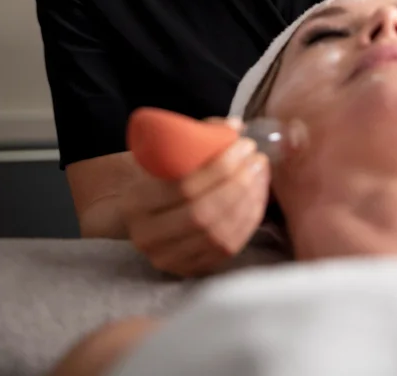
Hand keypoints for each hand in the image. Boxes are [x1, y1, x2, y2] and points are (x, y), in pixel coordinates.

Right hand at [121, 135, 269, 276]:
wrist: (144, 210)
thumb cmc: (159, 174)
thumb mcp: (166, 152)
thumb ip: (197, 136)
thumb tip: (235, 126)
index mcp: (136, 203)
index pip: (184, 187)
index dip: (220, 167)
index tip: (244, 145)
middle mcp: (148, 237)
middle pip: (203, 214)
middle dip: (238, 184)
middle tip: (256, 160)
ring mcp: (169, 259)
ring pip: (218, 234)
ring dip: (247, 201)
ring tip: (261, 174)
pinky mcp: (190, 270)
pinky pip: (227, 248)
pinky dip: (248, 220)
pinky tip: (258, 196)